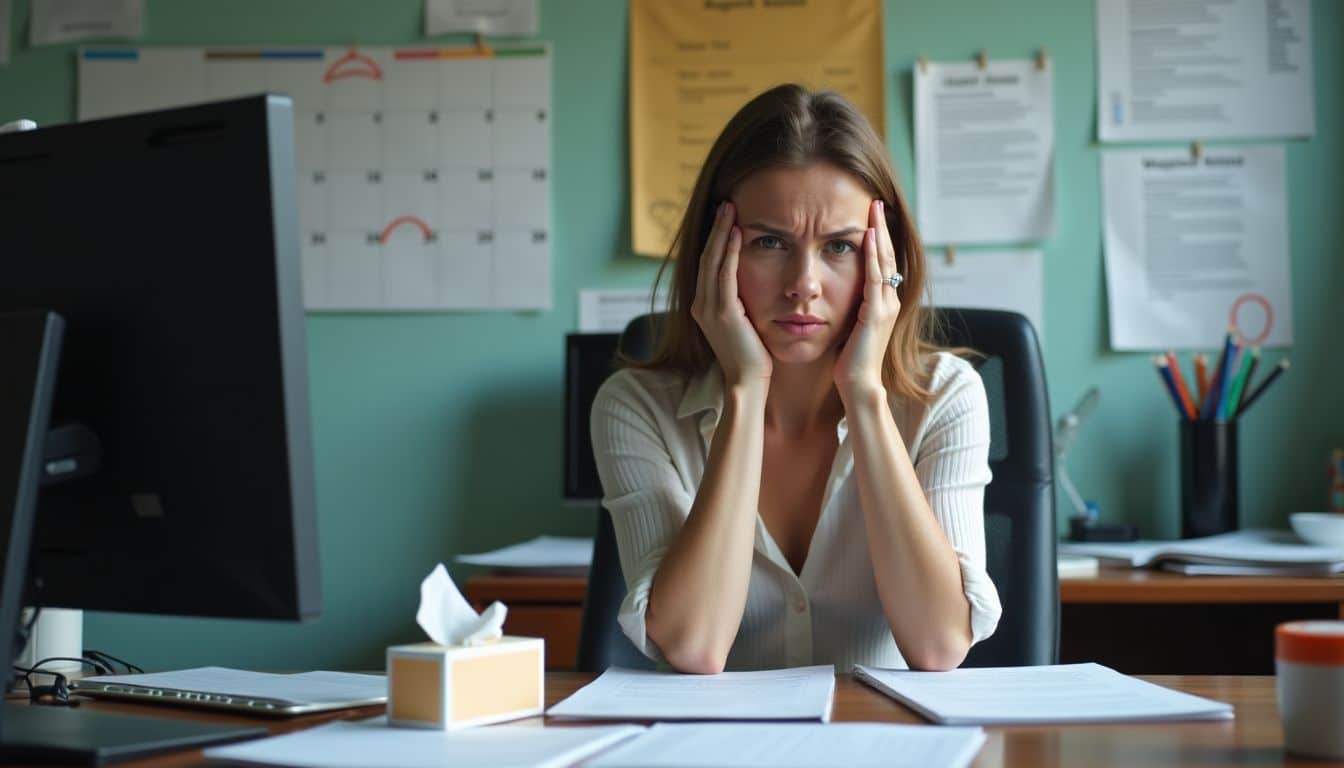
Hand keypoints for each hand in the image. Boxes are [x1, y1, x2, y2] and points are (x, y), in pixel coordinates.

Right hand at [691, 201, 771, 386]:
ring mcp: (708, 307)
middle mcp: (701, 304)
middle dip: (717, 228)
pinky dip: (730, 251)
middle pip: (707, 256)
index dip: (717, 239)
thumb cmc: (753, 357)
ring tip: (730, 209)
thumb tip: (755, 284)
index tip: (727, 217)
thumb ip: (742, 303)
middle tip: (726, 203)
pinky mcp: (722, 312)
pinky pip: (725, 274)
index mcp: (705, 306)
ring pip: (713, 260)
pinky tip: (738, 233)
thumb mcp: (745, 323)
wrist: (748, 382)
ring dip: (722, 232)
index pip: (709, 264)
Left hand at [835, 199, 900, 397]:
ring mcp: (885, 306)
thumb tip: (835, 291)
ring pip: (884, 261)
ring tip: (874, 209)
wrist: (857, 385)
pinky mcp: (876, 314)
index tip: (870, 216)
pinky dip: (872, 255)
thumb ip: (849, 307)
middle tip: (875, 201)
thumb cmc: (848, 361)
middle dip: (881, 227)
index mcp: (882, 303)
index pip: (881, 262)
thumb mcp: (849, 326)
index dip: (877, 238)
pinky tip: (868, 236)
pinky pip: (875, 277)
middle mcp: (888, 301)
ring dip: (879, 233)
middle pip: (887, 255)